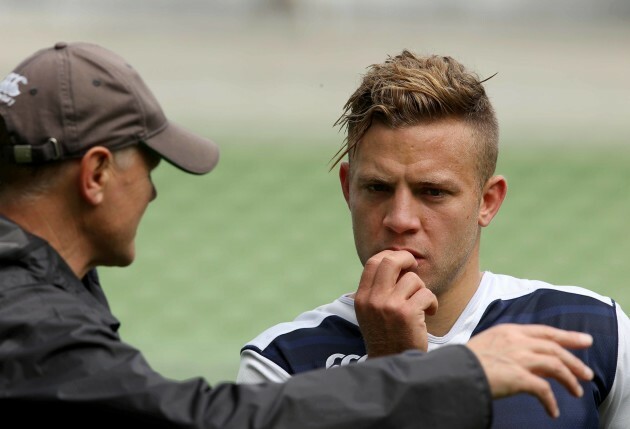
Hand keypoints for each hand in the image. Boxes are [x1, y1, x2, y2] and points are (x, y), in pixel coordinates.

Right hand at [354, 250, 437, 356]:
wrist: (393, 363)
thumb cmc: (386, 336)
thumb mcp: (371, 312)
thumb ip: (377, 289)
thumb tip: (395, 261)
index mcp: (362, 298)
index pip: (373, 262)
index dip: (390, 256)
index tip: (401, 262)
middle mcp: (373, 300)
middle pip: (390, 261)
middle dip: (407, 259)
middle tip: (414, 267)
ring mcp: (389, 306)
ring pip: (413, 279)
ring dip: (422, 290)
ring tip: (421, 304)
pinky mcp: (407, 314)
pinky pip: (426, 294)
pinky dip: (432, 303)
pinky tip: (429, 313)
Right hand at [467, 324, 593, 418]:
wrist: (455, 371)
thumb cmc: (465, 360)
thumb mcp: (488, 343)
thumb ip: (507, 345)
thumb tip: (522, 356)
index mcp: (510, 330)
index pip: (545, 331)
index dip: (567, 336)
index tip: (584, 340)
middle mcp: (518, 341)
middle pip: (555, 348)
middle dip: (575, 361)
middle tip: (588, 373)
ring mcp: (520, 358)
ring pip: (556, 366)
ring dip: (569, 380)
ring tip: (577, 392)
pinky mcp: (520, 377)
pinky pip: (544, 391)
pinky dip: (551, 402)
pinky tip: (552, 411)